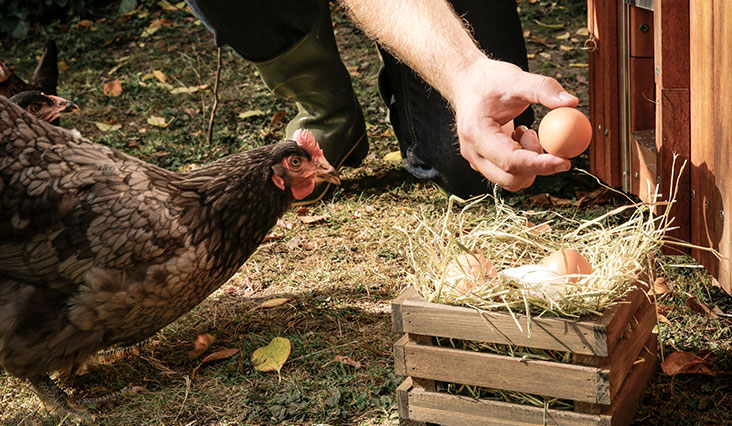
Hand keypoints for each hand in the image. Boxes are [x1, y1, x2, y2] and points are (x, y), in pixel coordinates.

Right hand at [452, 58, 578, 190]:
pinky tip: (519, 138)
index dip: (539, 165)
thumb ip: (543, 89)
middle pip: (511, 179)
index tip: (564, 161)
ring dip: (530, 163)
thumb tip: (571, 102)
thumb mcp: (516, 78)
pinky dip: (524, 162)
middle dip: (536, 166)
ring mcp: (478, 161)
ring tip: (526, 133)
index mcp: (476, 134)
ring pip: (512, 181)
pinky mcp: (485, 163)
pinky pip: (510, 174)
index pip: (510, 161)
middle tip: (548, 142)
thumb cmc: (488, 81)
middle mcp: (473, 153)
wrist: (467, 84)